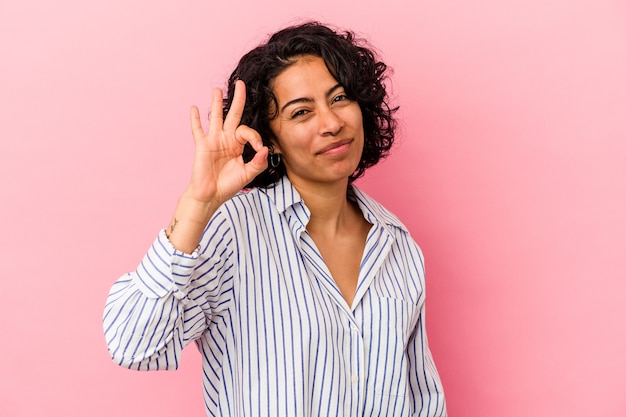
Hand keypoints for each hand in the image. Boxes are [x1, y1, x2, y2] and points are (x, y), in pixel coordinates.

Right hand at [187, 80, 267, 204]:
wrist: (211, 196)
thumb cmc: (228, 186)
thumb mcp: (248, 174)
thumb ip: (259, 162)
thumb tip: (266, 149)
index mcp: (237, 145)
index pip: (248, 131)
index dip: (255, 137)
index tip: (259, 149)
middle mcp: (226, 139)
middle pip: (233, 115)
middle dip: (237, 99)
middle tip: (241, 84)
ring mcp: (213, 140)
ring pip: (216, 117)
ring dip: (216, 103)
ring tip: (217, 89)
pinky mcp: (202, 145)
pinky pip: (198, 130)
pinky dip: (195, 119)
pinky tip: (194, 108)